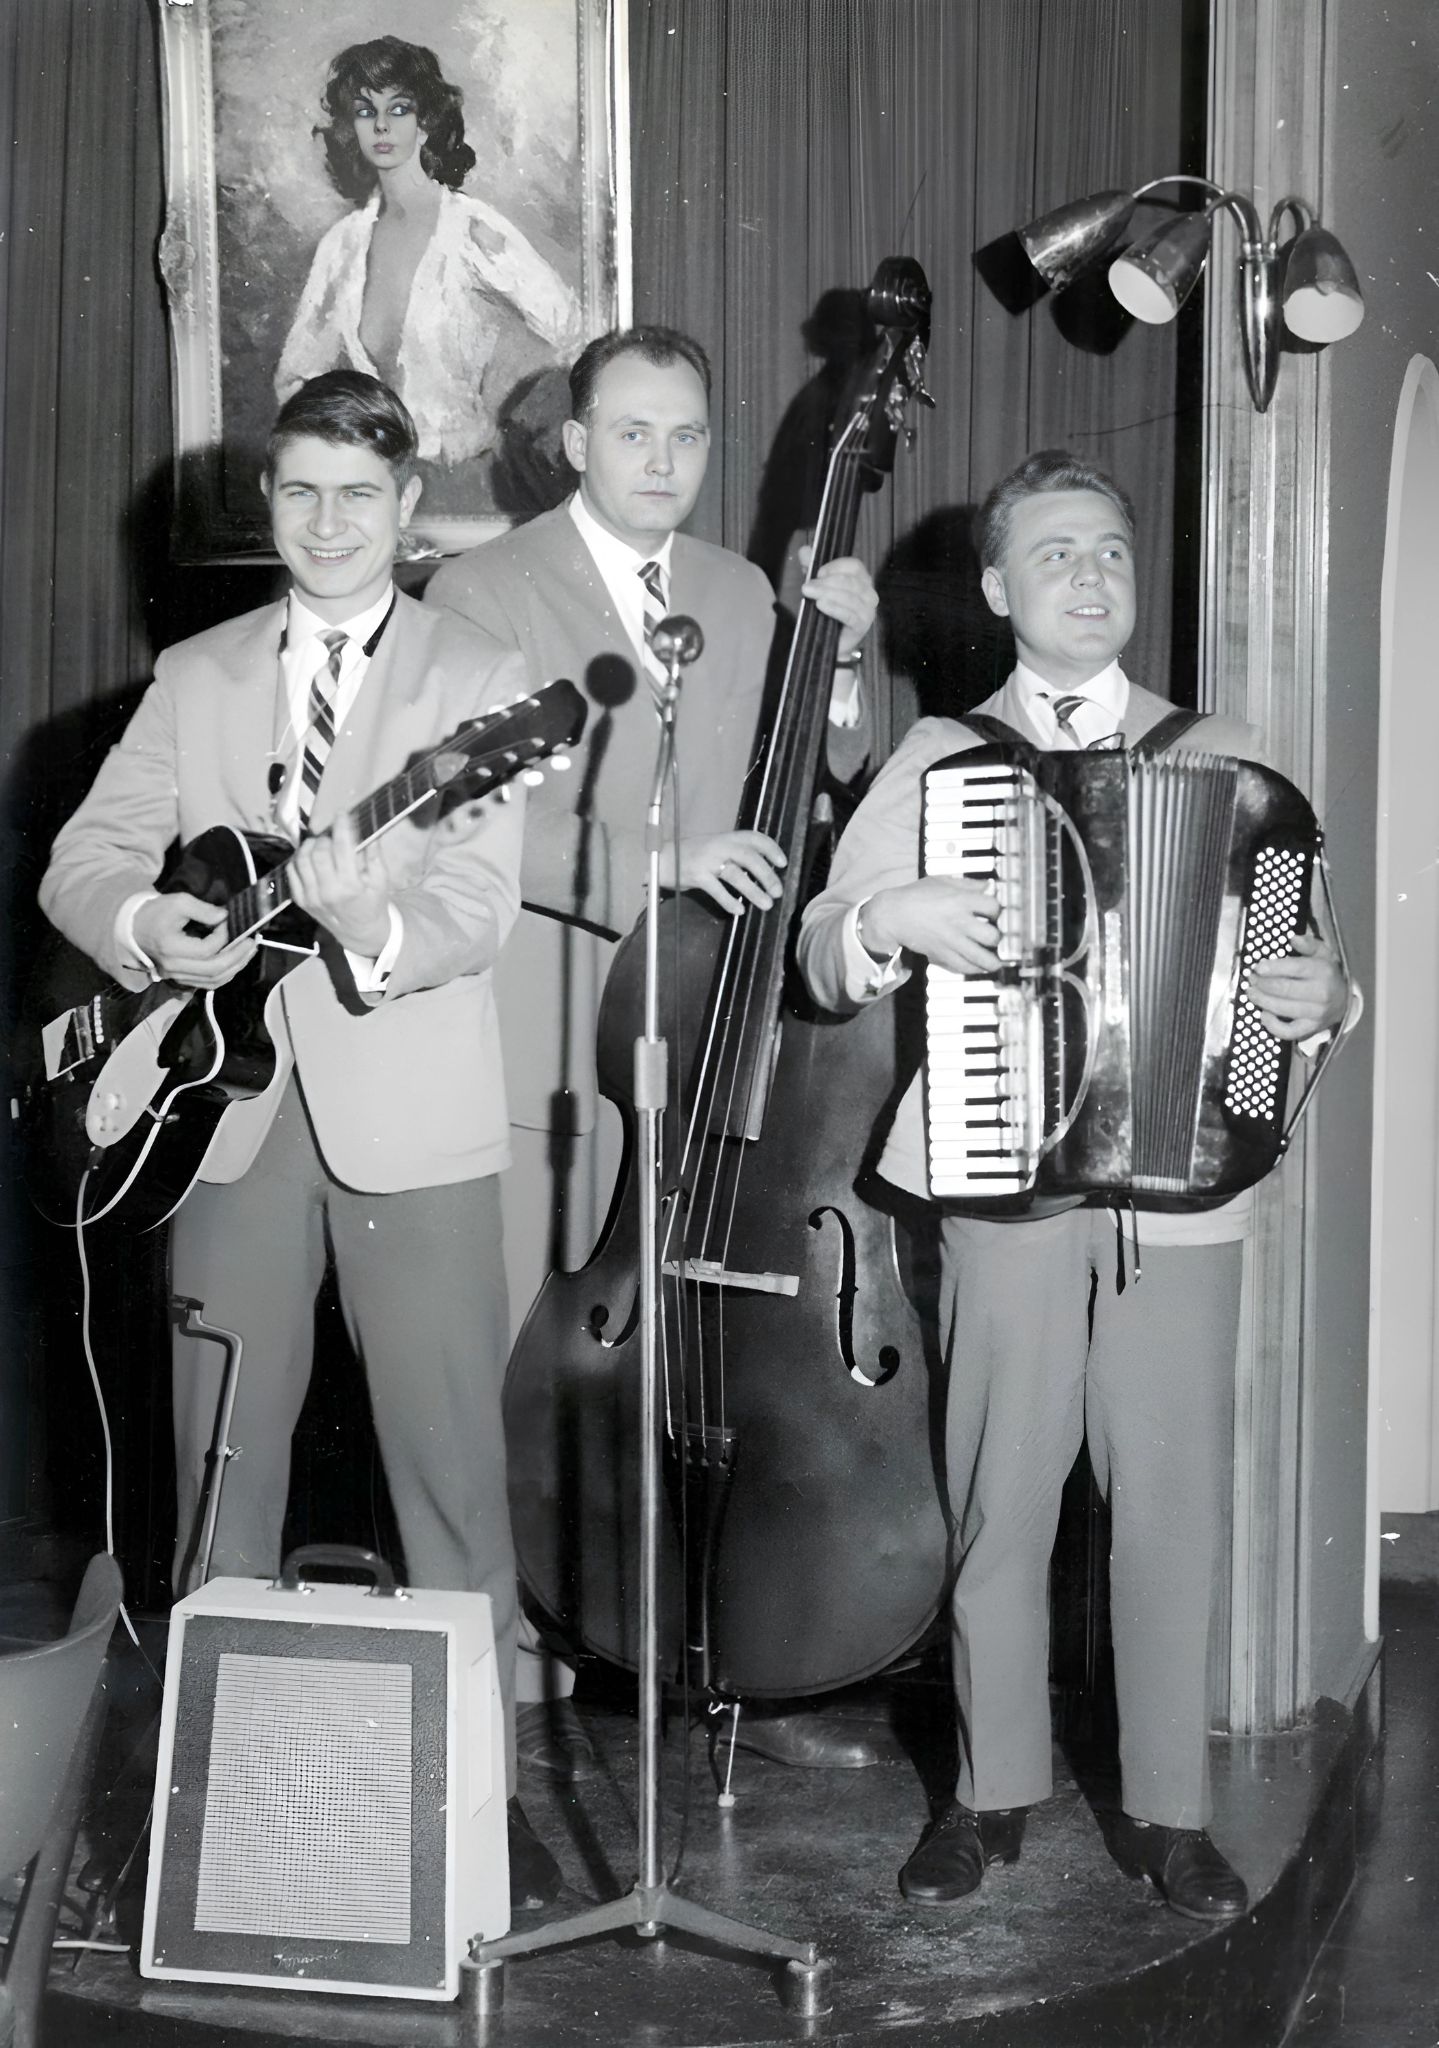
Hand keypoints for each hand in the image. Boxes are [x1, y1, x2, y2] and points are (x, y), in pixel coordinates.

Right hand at [132, 892, 257, 988]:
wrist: (133, 929)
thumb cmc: (155, 913)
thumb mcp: (178, 902)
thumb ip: (204, 909)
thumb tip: (226, 918)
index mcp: (170, 947)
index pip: (207, 949)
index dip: (223, 936)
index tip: (228, 921)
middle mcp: (173, 967)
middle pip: (214, 970)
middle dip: (238, 956)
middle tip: (252, 942)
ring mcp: (176, 977)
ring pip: (213, 980)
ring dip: (236, 967)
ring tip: (249, 952)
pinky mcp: (180, 980)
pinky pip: (208, 984)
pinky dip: (225, 975)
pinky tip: (236, 962)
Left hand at [288, 811, 391, 956]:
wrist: (360, 932)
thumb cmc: (373, 903)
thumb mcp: (381, 880)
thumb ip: (373, 854)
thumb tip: (365, 826)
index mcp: (350, 886)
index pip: (342, 847)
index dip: (341, 826)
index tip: (341, 814)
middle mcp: (327, 891)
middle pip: (318, 851)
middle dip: (325, 837)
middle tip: (333, 834)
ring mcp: (310, 896)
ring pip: (302, 858)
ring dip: (310, 845)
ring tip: (321, 844)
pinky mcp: (300, 899)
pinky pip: (292, 871)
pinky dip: (299, 858)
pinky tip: (310, 856)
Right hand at [660, 830, 786, 914]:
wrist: (661, 859)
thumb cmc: (692, 855)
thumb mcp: (715, 848)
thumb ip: (735, 854)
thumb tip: (763, 871)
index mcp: (726, 837)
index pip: (754, 838)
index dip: (771, 849)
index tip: (783, 863)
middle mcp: (719, 845)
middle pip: (749, 857)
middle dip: (767, 874)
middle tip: (778, 891)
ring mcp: (707, 860)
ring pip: (736, 874)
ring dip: (753, 890)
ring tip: (766, 904)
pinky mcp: (696, 874)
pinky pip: (717, 890)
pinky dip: (729, 901)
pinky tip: (739, 911)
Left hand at [798, 546, 877, 660]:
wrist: (829, 644)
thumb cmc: (826, 612)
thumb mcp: (817, 586)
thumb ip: (811, 567)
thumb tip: (804, 550)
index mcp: (862, 579)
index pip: (854, 566)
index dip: (836, 566)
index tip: (818, 572)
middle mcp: (869, 593)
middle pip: (850, 581)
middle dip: (827, 582)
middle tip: (807, 586)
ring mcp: (868, 610)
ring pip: (850, 597)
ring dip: (827, 593)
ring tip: (809, 593)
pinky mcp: (862, 626)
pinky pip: (849, 615)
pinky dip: (834, 608)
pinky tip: (821, 605)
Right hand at [859, 876, 1000, 974]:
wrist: (892, 915)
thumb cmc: (915, 895)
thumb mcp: (943, 881)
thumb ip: (969, 884)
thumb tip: (990, 886)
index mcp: (961, 900)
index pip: (993, 907)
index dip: (997, 911)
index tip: (994, 913)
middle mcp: (959, 922)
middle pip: (992, 936)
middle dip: (998, 938)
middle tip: (995, 937)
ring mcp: (951, 941)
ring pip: (982, 957)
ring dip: (993, 961)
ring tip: (996, 961)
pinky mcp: (942, 954)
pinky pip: (964, 967)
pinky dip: (975, 969)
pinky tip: (979, 966)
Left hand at [1247, 932, 1348, 1039]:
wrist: (1344, 1000)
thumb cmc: (1327, 974)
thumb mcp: (1323, 954)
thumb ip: (1309, 944)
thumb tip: (1293, 939)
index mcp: (1322, 971)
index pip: (1294, 969)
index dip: (1272, 968)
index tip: (1258, 968)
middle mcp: (1320, 993)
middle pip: (1283, 989)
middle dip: (1262, 984)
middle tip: (1251, 979)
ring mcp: (1315, 1013)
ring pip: (1282, 1009)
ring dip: (1261, 1001)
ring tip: (1251, 993)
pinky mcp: (1310, 1028)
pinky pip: (1288, 1032)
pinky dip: (1272, 1025)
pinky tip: (1264, 1014)